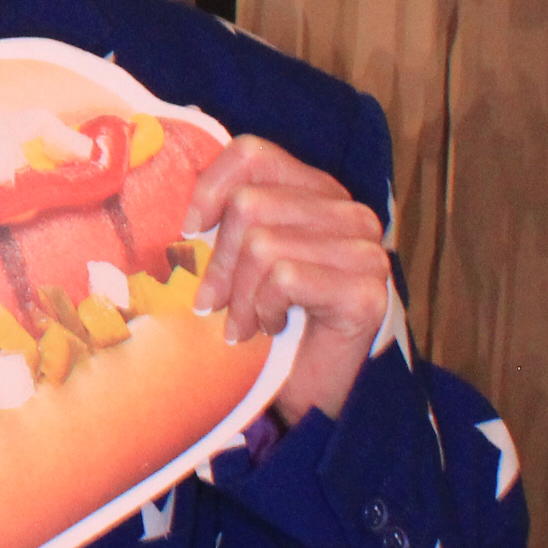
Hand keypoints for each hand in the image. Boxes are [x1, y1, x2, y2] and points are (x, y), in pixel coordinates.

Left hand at [185, 137, 394, 423]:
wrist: (305, 394)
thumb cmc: (268, 321)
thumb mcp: (239, 260)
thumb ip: (224, 220)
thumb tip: (180, 209)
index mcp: (318, 193)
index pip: (253, 154)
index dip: (209, 187)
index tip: (191, 230)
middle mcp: (350, 214)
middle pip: (249, 204)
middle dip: (219, 262)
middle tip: (215, 302)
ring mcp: (366, 253)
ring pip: (262, 244)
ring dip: (240, 295)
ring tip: (246, 321)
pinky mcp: (367, 293)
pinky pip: (284, 278)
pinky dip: (264, 309)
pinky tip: (273, 327)